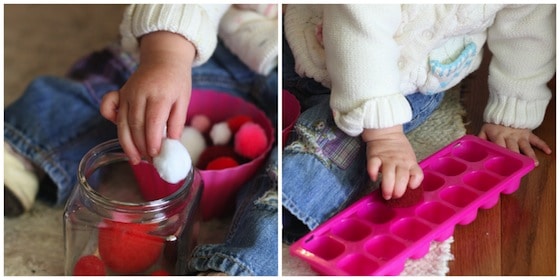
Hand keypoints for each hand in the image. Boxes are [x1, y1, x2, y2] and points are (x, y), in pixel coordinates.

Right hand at [100, 31, 195, 163]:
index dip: (152, 140)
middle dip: (141, 146)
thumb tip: (172, 144)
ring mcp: (127, 93)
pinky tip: (121, 134)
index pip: (152, 121)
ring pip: (122, 122)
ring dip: (127, 143)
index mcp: (159, 94)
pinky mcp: (120, 93)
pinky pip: (108, 107)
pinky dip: (110, 120)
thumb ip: (177, 122)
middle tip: (149, 161)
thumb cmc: (176, 81)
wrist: (164, 58)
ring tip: (136, 159)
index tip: (155, 155)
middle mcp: (139, 94)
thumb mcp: (184, 100)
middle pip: (135, 125)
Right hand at [362, 125, 422, 199]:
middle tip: (393, 197)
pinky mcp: (374, 156)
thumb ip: (409, 170)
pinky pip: (373, 166)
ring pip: (388, 174)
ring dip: (387, 187)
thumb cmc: (398, 149)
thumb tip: (406, 187)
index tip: (409, 188)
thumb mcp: (409, 158)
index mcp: (410, 162)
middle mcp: (400, 162)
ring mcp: (387, 159)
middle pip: (402, 178)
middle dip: (398, 191)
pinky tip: (374, 178)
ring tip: (385, 195)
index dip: (414, 183)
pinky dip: (373, 173)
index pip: (417, 175)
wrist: (386, 131)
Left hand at [478, 123, 551, 165]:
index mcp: (499, 135)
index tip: (505, 162)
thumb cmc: (495, 123)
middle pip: (514, 148)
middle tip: (522, 166)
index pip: (500, 145)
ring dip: (531, 154)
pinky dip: (543, 145)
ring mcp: (520, 135)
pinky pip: (536, 139)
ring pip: (526, 146)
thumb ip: (480, 138)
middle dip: (518, 157)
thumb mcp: (485, 129)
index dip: (502, 152)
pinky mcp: (528, 133)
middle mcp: (510, 136)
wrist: (507, 109)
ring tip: (535, 163)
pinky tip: (548, 151)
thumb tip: (474, 146)